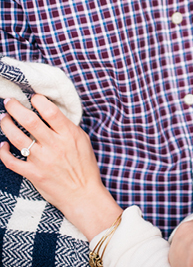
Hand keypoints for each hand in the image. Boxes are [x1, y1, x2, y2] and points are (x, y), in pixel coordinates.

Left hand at [0, 95, 121, 239]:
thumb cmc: (85, 167)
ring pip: (17, 138)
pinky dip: (3, 151)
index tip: (33, 97)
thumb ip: (67, 128)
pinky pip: (11, 161)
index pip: (50, 112)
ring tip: (3, 118)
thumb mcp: (83, 141)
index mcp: (69, 135)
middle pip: (29, 121)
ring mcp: (42, 160)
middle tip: (9, 101)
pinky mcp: (32, 174)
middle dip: (16, 108)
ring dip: (6, 125)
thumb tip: (52, 113)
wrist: (83, 194)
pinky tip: (2, 145)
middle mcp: (54, 146)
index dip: (39, 101)